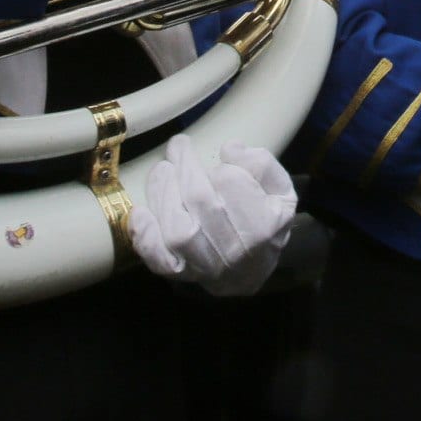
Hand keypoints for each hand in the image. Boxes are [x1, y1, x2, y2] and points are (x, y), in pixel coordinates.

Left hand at [127, 135, 298, 295]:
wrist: (251, 271)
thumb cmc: (264, 221)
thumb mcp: (279, 190)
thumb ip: (263, 165)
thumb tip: (231, 149)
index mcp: (265, 225)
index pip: (232, 184)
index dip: (221, 166)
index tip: (220, 158)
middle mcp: (236, 250)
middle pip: (200, 201)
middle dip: (185, 166)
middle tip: (179, 147)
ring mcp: (206, 265)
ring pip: (177, 230)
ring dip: (163, 193)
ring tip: (162, 170)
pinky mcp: (181, 273)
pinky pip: (159, 259)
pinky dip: (146, 236)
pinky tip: (141, 212)